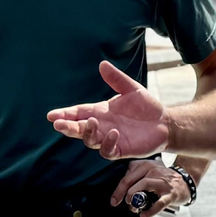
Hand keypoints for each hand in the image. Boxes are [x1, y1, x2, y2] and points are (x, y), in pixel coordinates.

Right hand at [49, 62, 169, 160]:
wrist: (164, 122)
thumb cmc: (146, 106)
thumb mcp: (131, 88)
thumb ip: (116, 79)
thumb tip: (102, 64)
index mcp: (100, 111)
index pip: (78, 113)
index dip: (64, 114)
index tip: (51, 116)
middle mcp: (101, 126)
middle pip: (78, 129)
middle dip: (67, 127)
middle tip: (58, 124)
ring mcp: (109, 139)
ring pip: (90, 141)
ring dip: (88, 133)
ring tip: (92, 122)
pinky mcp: (120, 150)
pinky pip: (107, 151)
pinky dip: (107, 143)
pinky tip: (114, 133)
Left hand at [109, 158, 190, 216]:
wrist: (185, 183)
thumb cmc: (163, 180)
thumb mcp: (149, 172)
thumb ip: (135, 176)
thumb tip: (120, 191)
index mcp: (145, 164)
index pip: (127, 175)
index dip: (118, 189)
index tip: (114, 200)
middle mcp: (153, 169)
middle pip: (131, 180)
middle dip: (123, 194)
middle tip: (125, 203)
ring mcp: (163, 181)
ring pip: (143, 185)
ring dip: (134, 199)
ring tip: (133, 208)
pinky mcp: (171, 193)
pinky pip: (159, 203)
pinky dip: (150, 211)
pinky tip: (144, 215)